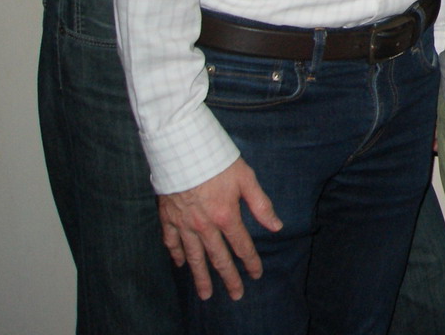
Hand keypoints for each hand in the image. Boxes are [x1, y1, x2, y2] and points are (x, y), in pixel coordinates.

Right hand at [158, 158, 279, 300]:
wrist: (182, 150)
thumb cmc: (218, 161)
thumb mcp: (246, 178)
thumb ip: (261, 205)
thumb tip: (276, 226)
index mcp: (226, 216)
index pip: (241, 245)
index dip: (250, 262)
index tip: (256, 274)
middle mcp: (204, 226)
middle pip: (218, 258)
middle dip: (228, 278)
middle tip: (235, 295)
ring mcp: (184, 224)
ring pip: (193, 257)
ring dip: (200, 277)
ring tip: (205, 294)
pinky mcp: (168, 218)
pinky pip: (171, 242)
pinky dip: (176, 255)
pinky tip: (180, 265)